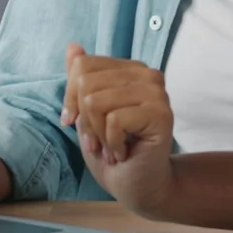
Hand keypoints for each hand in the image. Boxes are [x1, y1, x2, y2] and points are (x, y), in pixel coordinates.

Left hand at [60, 43, 175, 215]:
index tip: (75, 123)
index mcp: (129, 69)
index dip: (71, 98)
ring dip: (97, 135)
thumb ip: (81, 79)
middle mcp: (146, 74)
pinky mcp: (161, 114)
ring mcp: (157, 93)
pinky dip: (112, 144)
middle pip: (86, 83)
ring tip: (112, 148)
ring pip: (97, 101)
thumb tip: (73, 46)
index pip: (83, 65)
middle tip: (98, 142)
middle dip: (85, 121)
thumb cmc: (112, 149)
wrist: (138, 186)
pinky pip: (114, 120)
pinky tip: (124, 152)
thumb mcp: (87, 112)